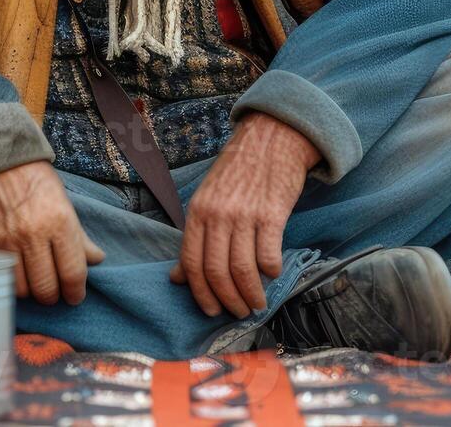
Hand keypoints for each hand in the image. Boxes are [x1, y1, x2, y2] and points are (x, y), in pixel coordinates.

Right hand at [0, 161, 103, 305]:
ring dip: (31, 292)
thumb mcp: (64, 202)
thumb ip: (79, 236)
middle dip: (54, 296)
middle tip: (56, 293)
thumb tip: (96, 259)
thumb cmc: (35, 179)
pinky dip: (11, 282)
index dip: (76, 292)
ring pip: (22, 290)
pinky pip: (1, 277)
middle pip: (47, 288)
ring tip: (36, 284)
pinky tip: (18, 275)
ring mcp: (6, 240)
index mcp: (59, 222)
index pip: (72, 273)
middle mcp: (32, 234)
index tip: (75, 296)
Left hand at [169, 113, 319, 318]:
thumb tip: (177, 278)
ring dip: (250, 294)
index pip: (192, 263)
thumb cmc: (239, 171)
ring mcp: (244, 214)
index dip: (200, 293)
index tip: (211, 310)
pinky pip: (268, 254)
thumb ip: (194, 238)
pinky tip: (273, 274)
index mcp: (198, 212)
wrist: (271, 138)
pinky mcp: (272, 213)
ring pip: (242, 269)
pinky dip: (270, 271)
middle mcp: (218, 215)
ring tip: (256, 303)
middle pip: (216, 271)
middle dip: (226, 300)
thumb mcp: (208, 199)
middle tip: (237, 313)